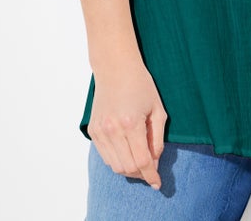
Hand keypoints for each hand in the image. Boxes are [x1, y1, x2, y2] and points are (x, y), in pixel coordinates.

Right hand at [88, 52, 168, 187]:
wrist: (115, 68)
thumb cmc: (141, 85)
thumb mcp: (158, 109)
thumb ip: (157, 139)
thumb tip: (154, 162)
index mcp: (131, 123)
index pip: (142, 161)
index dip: (151, 176)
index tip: (157, 183)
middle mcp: (113, 129)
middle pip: (128, 168)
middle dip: (141, 174)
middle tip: (150, 170)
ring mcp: (100, 131)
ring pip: (115, 166)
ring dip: (129, 169)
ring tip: (139, 160)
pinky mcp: (92, 130)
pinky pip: (105, 156)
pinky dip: (117, 160)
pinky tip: (126, 152)